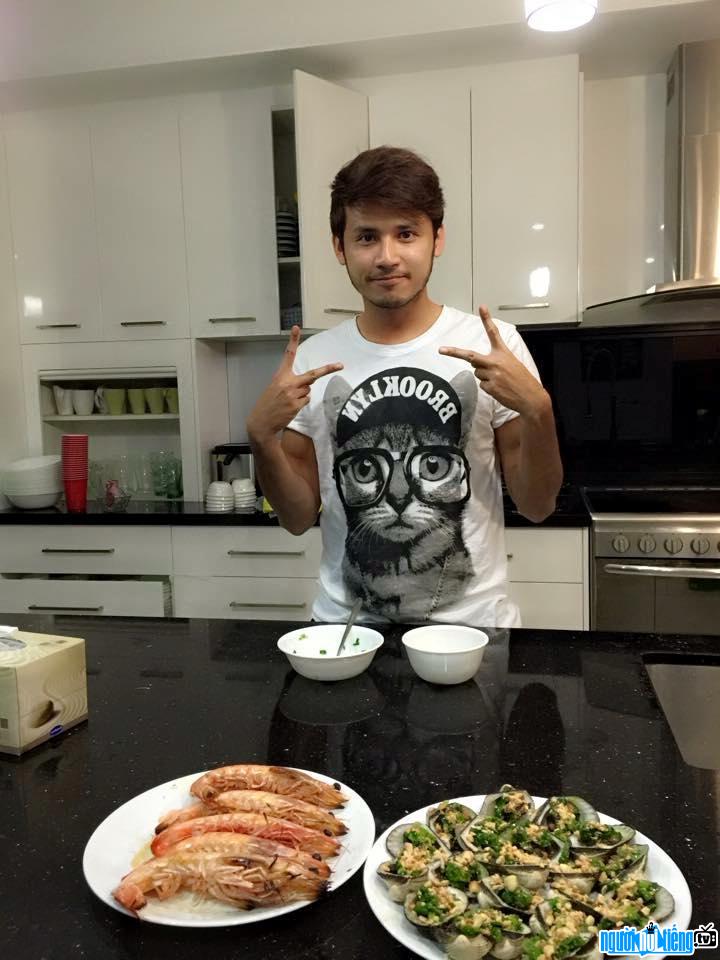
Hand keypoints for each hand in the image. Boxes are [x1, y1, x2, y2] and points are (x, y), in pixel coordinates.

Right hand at [246, 326, 342, 443]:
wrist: (261, 422)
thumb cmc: (268, 404)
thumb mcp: (274, 388)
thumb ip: (289, 382)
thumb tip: (308, 384)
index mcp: (280, 375)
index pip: (288, 355)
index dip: (293, 341)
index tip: (296, 328)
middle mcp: (288, 383)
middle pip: (312, 374)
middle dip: (328, 369)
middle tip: (340, 365)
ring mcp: (293, 394)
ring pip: (308, 390)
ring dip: (302, 394)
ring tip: (289, 400)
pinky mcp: (296, 405)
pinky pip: (306, 400)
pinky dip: (301, 403)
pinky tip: (290, 407)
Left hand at [439, 305, 547, 416]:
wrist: (531, 398)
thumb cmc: (523, 380)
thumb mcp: (513, 363)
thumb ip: (496, 360)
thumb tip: (476, 365)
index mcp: (503, 353)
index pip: (494, 333)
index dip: (487, 319)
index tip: (482, 307)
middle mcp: (496, 362)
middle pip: (470, 356)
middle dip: (454, 353)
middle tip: (441, 350)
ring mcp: (492, 375)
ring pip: (477, 372)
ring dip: (485, 376)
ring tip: (500, 381)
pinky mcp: (490, 387)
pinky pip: (482, 385)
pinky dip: (489, 387)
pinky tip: (500, 389)